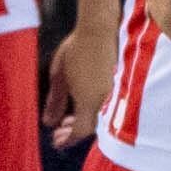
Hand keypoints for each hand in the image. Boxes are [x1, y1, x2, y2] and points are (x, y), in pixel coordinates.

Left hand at [46, 17, 113, 146]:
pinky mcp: (120, 87)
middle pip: (91, 129)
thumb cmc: (77, 49)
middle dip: (73, 133)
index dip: (68, 140)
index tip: (57, 141)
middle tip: (58, 132)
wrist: (100, 28)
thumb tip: (49, 122)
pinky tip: (81, 107)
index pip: (80, 131)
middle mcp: (105, 101)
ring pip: (99, 119)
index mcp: (89, 100)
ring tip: (66, 119)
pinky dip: (92, 112)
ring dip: (82, 122)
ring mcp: (115, 94)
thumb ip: (54, 101)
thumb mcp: (59, 74)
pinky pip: (106, 108)